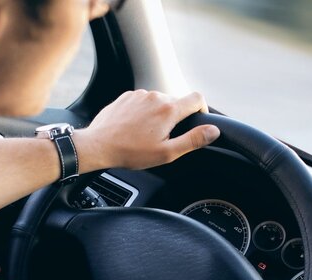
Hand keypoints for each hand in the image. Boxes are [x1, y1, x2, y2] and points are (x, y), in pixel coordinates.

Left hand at [73, 90, 219, 171]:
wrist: (98, 145)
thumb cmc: (131, 152)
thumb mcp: (166, 152)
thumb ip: (193, 140)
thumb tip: (213, 131)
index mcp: (169, 109)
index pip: (197, 99)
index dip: (202, 110)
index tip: (197, 122)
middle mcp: (156, 96)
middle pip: (177, 102)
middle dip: (176, 119)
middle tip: (164, 139)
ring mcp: (139, 94)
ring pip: (159, 102)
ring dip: (159, 116)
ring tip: (147, 135)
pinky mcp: (127, 96)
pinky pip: (143, 102)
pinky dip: (144, 113)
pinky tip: (135, 129)